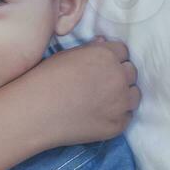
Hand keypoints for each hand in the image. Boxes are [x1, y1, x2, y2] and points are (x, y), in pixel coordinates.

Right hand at [12, 37, 138, 145]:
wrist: (35, 112)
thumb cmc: (45, 80)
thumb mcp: (66, 56)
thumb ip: (91, 49)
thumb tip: (104, 44)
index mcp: (106, 56)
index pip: (123, 52)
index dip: (112, 58)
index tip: (102, 66)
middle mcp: (119, 77)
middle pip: (131, 72)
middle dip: (119, 75)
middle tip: (101, 83)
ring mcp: (120, 103)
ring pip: (134, 95)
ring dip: (123, 94)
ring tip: (104, 99)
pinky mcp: (118, 125)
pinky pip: (127, 116)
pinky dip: (118, 114)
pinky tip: (100, 114)